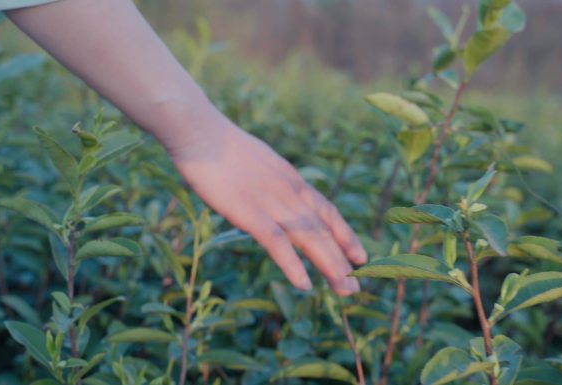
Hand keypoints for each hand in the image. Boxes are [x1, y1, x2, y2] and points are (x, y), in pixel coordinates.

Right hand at [167, 113, 366, 295]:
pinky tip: (304, 285)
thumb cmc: (219, 145)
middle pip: (324, 230)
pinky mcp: (249, 213)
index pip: (327, 211)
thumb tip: (269, 190)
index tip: (360, 255)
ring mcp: (272, 203)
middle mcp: (289, 192)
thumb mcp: (256, 161)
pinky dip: (293, 265)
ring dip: (330, 266)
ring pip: (310, 238)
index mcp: (291, 179)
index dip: (345, 234)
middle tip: (356, 288)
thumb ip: (269, 180)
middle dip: (342, 259)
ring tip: (345, 291)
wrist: (201, 133)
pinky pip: (277, 243)